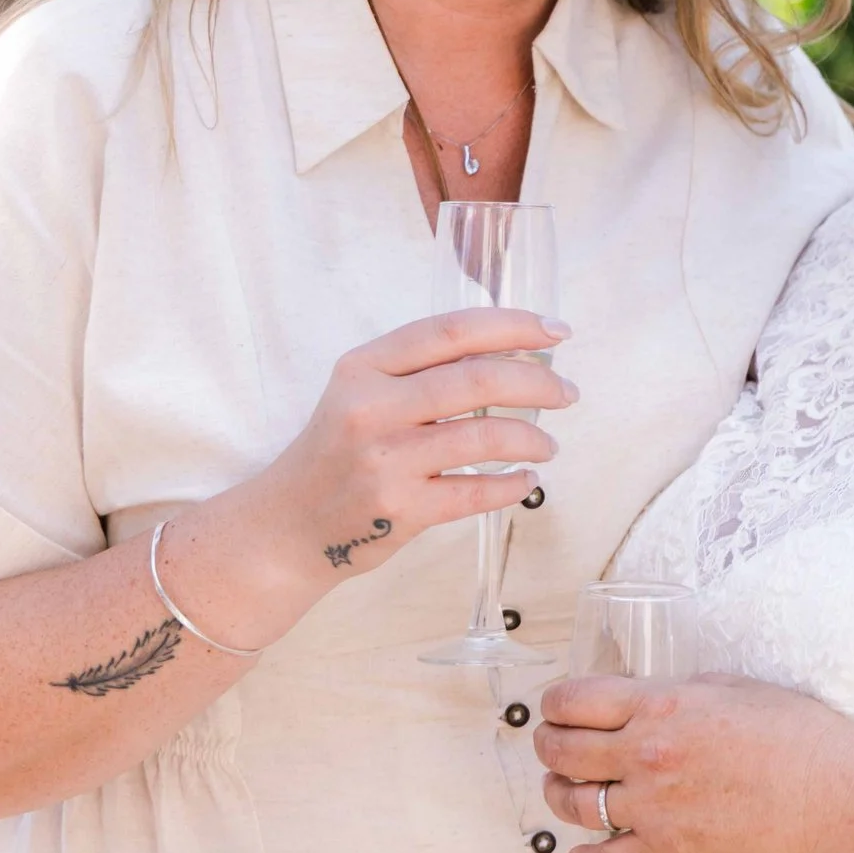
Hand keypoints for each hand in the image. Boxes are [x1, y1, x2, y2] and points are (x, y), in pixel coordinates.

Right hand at [185, 307, 574, 626]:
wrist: (286, 526)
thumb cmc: (338, 451)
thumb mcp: (361, 392)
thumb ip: (421, 369)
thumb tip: (516, 351)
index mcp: (365, 366)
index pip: (452, 330)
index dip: (513, 325)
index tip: (556, 331)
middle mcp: (371, 408)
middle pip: (478, 379)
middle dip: (538, 382)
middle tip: (567, 393)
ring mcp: (385, 461)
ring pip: (485, 435)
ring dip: (532, 438)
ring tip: (548, 444)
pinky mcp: (399, 510)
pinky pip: (476, 491)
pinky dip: (512, 485)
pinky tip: (526, 481)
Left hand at [534, 674, 853, 852]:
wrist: (832, 790)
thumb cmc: (796, 734)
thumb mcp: (732, 687)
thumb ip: (680, 690)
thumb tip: (647, 698)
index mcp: (662, 703)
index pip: (576, 701)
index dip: (554, 703)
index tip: (554, 707)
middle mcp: (647, 754)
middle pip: (562, 751)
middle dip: (546, 744)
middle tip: (548, 743)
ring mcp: (653, 805)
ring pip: (574, 804)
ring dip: (557, 794)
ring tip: (560, 787)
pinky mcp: (669, 848)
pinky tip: (581, 850)